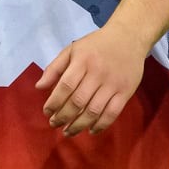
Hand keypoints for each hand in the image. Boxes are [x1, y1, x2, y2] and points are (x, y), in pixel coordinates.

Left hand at [35, 26, 151, 137]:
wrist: (128, 37)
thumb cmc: (96, 45)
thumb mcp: (72, 49)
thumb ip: (54, 68)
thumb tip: (39, 87)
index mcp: (82, 61)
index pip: (65, 86)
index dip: (54, 102)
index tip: (47, 112)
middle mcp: (98, 73)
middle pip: (78, 101)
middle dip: (63, 116)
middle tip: (54, 124)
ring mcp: (113, 83)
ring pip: (94, 110)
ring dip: (79, 125)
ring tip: (68, 131)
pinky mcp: (126, 91)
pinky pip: (112, 113)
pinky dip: (101, 125)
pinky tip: (91, 130)